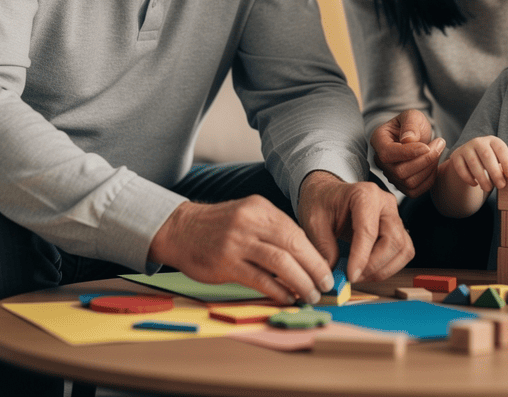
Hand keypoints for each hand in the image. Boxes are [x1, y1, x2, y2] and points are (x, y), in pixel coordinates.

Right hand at [148, 196, 333, 305]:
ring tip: (311, 295)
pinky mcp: (225, 263)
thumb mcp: (248, 216)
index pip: (296, 231)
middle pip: (293, 245)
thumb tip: (306, 257)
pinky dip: (278, 291)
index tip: (326, 270)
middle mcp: (250, 221)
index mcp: (260, 208)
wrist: (180, 229)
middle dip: (314, 268)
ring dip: (300, 282)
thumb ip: (272, 231)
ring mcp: (237, 242)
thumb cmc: (219, 227)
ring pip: (280, 263)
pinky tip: (287, 298)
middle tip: (325, 285)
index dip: (315, 253)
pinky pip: (260, 280)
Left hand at [297, 171, 413, 282]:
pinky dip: (388, 267)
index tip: (350, 276)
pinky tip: (368, 271)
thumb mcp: (314, 221)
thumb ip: (324, 246)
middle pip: (393, 241)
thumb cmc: (322, 203)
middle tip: (353, 277)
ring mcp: (395, 216)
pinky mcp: (397, 229)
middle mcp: (386, 203)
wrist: (328, 195)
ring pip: (403, 250)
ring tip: (359, 275)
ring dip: (383, 269)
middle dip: (374, 266)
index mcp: (365, 194)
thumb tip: (333, 274)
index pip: (368, 231)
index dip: (361, 257)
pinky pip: (403, 253)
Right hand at [370, 110, 444, 197]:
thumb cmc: (413, 124)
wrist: (417, 136)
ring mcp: (390, 175)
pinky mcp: (401, 186)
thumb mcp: (412, 116)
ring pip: (409, 183)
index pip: (388, 153)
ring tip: (438, 151)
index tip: (427, 146)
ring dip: (429, 168)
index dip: (409, 153)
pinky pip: (415, 191)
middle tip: (440, 144)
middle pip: (399, 172)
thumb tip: (408, 139)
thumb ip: (410, 124)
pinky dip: (429, 180)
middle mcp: (380, 161)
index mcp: (378, 141)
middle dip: (425, 160)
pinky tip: (434, 165)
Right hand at [448, 136, 507, 193]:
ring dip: (482, 177)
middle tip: (501, 186)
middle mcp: (478, 142)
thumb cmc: (491, 160)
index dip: (506, 161)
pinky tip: (475, 184)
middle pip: (487, 156)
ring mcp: (466, 148)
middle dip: (495, 172)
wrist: (469, 157)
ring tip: (488, 188)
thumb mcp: (501, 160)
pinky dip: (468, 177)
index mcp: (493, 141)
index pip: (501, 149)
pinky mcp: (456, 156)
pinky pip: (460, 168)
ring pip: (473, 162)